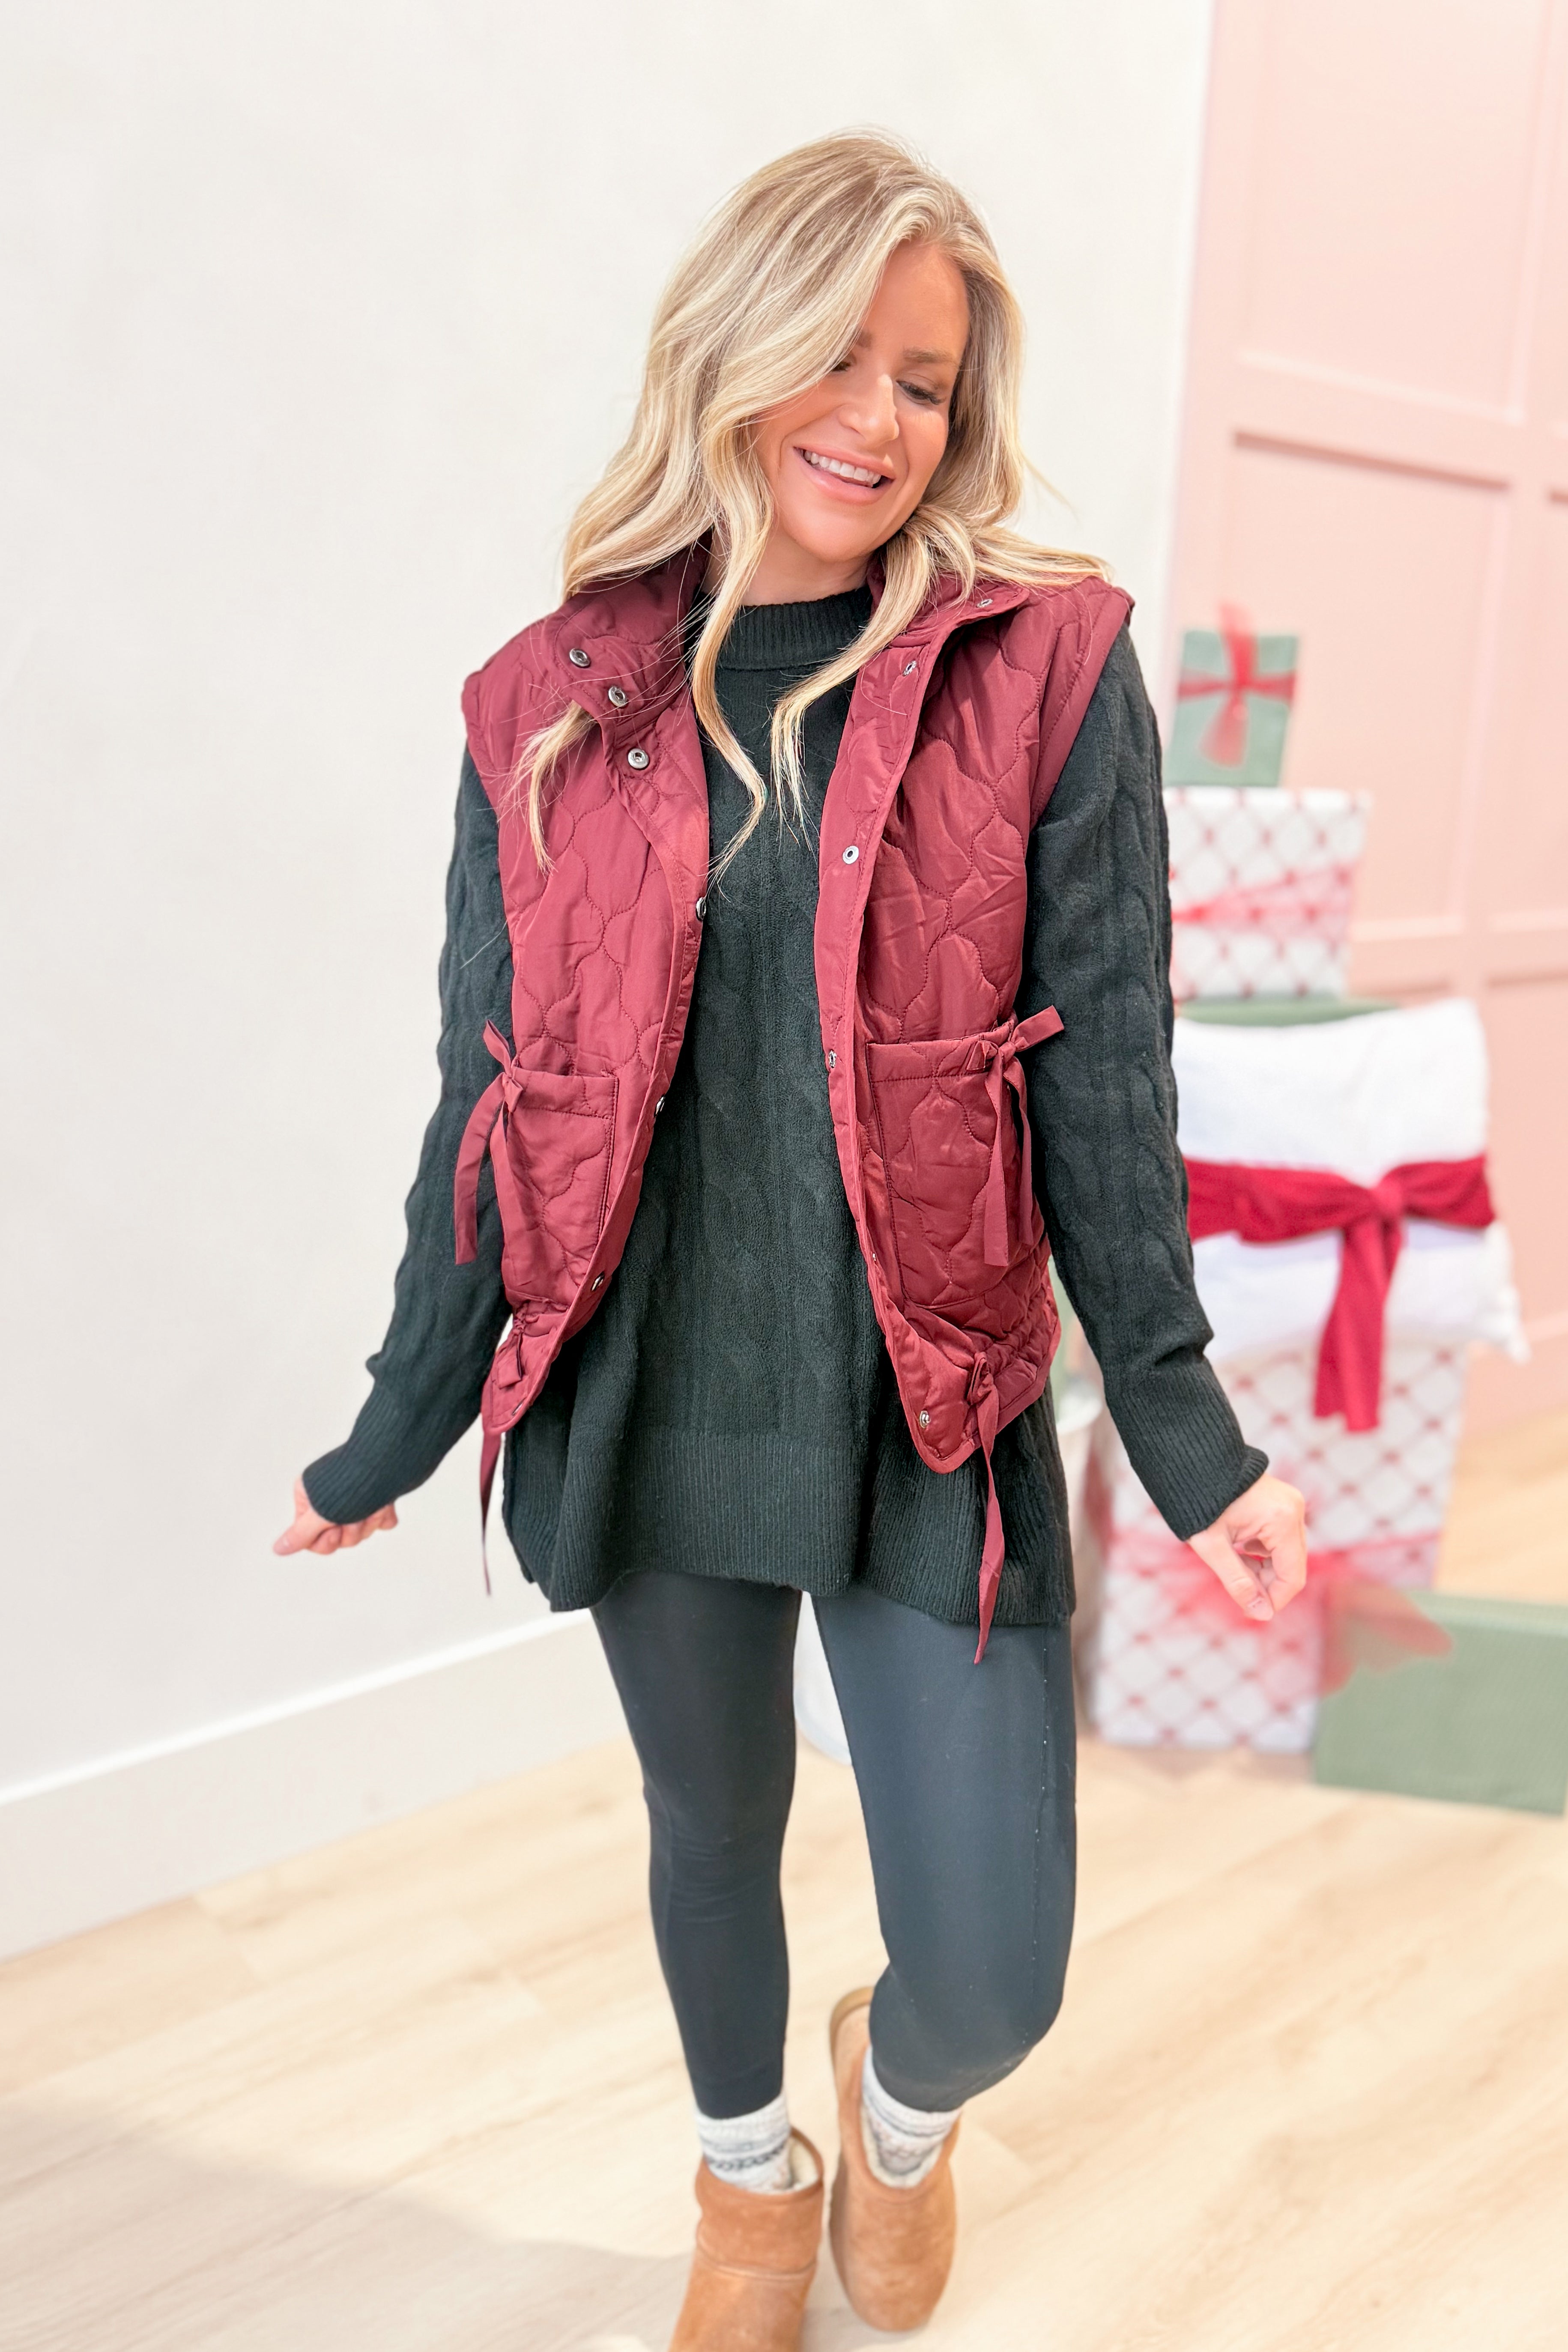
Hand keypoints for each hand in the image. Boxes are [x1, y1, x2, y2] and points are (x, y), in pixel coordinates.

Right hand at [273, 1477, 397, 1556]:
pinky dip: (384, 1515)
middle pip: (338, 1538)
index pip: (312, 1539)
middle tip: (357, 1517)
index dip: (326, 1541)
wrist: (390, 1457)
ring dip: (369, 1522)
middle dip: (351, 1531)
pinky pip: (381, 1522)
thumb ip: (301, 1534)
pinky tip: (385, 1503)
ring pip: (360, 1532)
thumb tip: (279, 1548)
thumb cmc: (353, 1480)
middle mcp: (330, 1498)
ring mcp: (355, 1498)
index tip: (334, 1530)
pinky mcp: (377, 1498)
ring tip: (373, 1506)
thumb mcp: (322, 1512)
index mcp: (309, 1498)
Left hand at [1187, 1472, 1307, 1621]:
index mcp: (1280, 1520)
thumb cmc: (1197, 1502)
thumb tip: (1262, 1614)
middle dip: (1268, 1583)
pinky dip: (1264, 1551)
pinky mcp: (1282, 1501)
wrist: (1191, 1462)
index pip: (1292, 1576)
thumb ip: (1238, 1583)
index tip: (1252, 1611)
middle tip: (1239, 1590)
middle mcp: (1294, 1509)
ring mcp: (1291, 1503)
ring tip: (1235, 1565)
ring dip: (1265, 1567)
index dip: (1274, 1600)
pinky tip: (1241, 1549)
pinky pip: (1281, 1537)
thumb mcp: (1213, 1547)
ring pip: (1287, 1553)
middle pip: (1293, 1565)